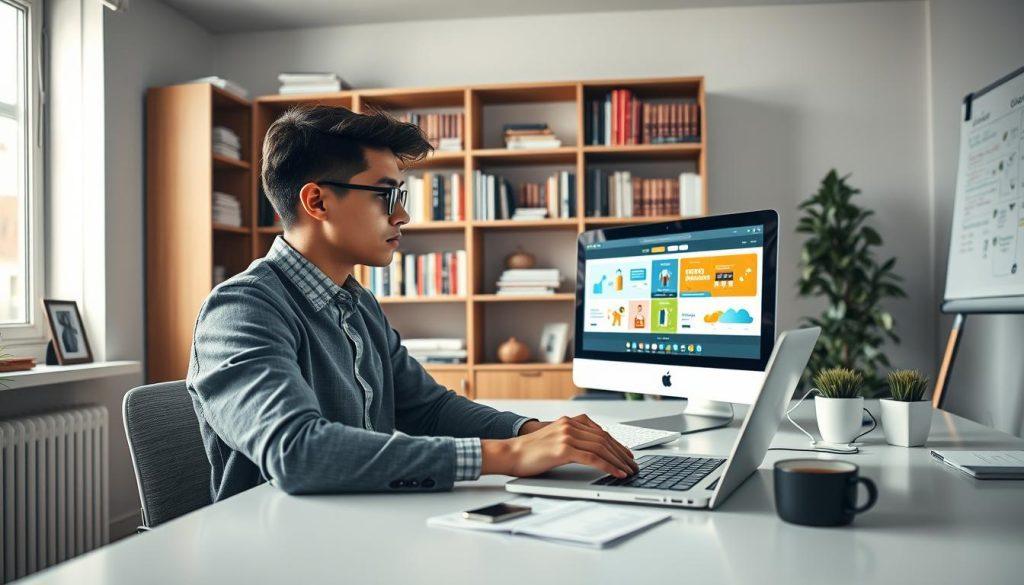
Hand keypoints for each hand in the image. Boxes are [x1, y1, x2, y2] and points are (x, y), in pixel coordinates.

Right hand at [482, 414, 637, 478]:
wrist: (509, 454)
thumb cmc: (529, 452)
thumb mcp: (554, 440)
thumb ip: (572, 440)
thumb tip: (594, 452)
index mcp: (569, 421)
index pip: (600, 432)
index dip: (617, 443)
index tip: (627, 454)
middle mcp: (570, 425)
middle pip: (605, 439)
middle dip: (622, 453)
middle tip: (633, 465)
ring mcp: (567, 435)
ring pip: (602, 448)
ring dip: (619, 461)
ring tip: (629, 471)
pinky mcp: (563, 449)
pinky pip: (593, 458)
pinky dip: (608, 466)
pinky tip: (616, 473)